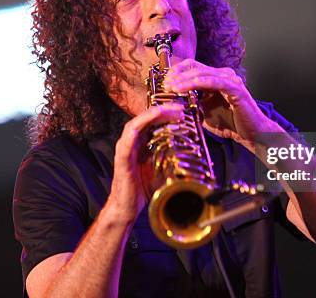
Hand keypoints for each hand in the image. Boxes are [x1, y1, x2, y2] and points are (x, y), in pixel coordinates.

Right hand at [109, 103, 185, 222]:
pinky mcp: (122, 157)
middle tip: (180, 108)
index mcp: (140, 144)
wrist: (126, 208)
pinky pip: (129, 136)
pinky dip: (140, 124)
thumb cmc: (143, 190)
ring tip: (170, 110)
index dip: (166, 113)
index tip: (182, 111)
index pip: (151, 122)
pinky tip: (152, 118)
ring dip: (154, 114)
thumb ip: (172, 159)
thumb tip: (193, 155)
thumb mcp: (163, 170)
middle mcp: (131, 143)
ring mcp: (125, 148)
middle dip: (163, 110)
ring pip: (137, 122)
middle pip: (146, 118)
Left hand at [163, 59, 280, 145]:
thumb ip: (191, 102)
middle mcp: (224, 75)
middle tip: (165, 84)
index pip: (193, 67)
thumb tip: (172, 101)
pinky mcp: (235, 88)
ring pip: (202, 73)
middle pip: (195, 66)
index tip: (164, 82)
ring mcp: (230, 80)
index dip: (177, 71)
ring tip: (171, 87)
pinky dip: (197, 84)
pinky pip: (213, 82)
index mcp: (216, 78)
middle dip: (177, 74)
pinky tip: (184, 89)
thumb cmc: (229, 123)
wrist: (251, 134)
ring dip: (184, 79)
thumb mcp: (203, 111)